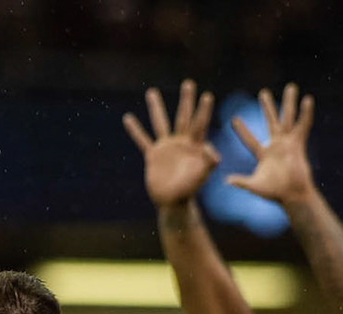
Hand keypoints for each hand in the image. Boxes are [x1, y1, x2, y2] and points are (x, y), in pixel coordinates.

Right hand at [123, 79, 219, 207]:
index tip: (207, 96)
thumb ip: (209, 163)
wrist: (173, 202)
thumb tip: (214, 153)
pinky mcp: (153, 156)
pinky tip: (128, 118)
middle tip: (189, 83)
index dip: (203, 111)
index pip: (199, 124)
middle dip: (186, 100)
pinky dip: (135, 130)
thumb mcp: (202, 176)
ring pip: (160, 123)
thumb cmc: (189, 190)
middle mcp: (180, 142)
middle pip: (183, 116)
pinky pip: (142, 140)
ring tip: (152, 91)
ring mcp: (165, 147)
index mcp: (193, 145)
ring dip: (156, 107)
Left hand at [224, 84, 315, 206]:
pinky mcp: (299, 144)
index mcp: (262, 154)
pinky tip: (307, 99)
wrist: (292, 194)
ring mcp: (288, 142)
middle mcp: (275, 145)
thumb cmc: (274, 192)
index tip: (233, 119)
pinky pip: (303, 126)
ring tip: (291, 86)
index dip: (242, 130)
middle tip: (263, 92)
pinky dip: (305, 114)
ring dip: (289, 103)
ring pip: (287, 118)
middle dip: (267, 107)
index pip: (249, 139)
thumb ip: (242, 182)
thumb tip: (226, 180)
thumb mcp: (254, 186)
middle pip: (270, 121)